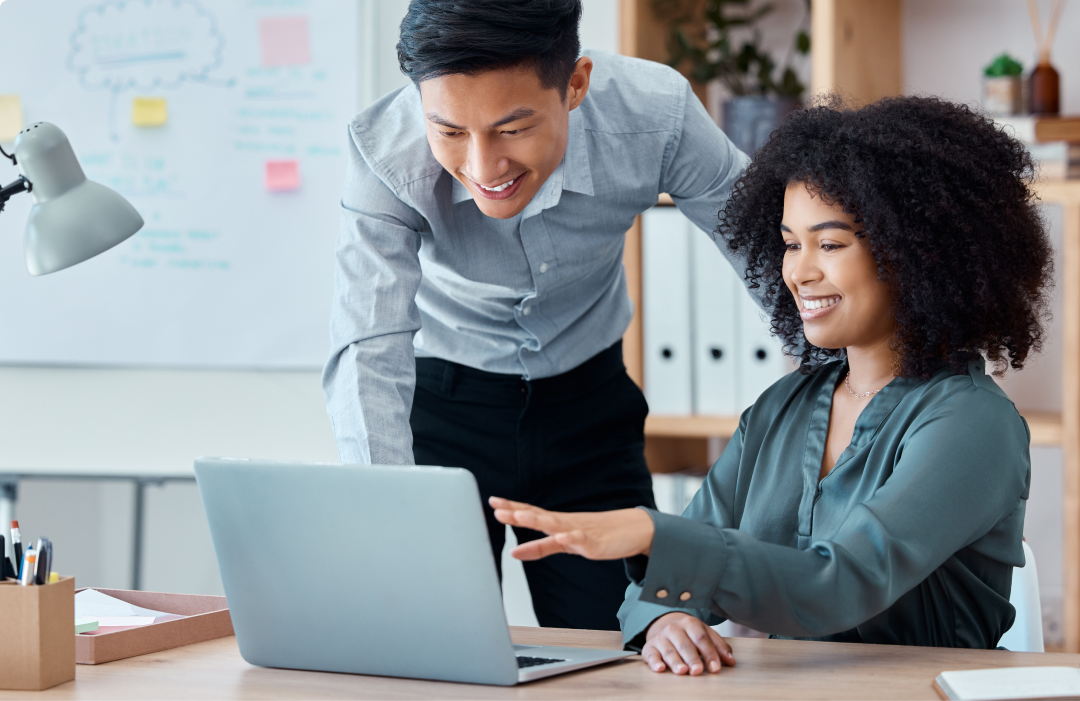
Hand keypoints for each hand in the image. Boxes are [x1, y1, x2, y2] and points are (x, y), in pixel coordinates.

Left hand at [489, 497, 654, 560]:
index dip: (512, 508)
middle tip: (498, 508)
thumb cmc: (597, 534)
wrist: (632, 530)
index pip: (531, 513)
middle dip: (517, 513)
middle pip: (538, 516)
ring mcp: (579, 531)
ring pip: (555, 525)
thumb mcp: (564, 543)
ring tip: (520, 517)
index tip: (493, 502)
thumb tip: (514, 552)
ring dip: (537, 520)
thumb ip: (540, 547)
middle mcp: (566, 523)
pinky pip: (581, 540)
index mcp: (557, 523)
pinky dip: (570, 538)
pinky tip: (562, 537)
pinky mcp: (594, 542)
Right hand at [642, 613, 734, 674]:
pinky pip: (650, 655)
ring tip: (682, 671)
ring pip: (668, 650)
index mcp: (690, 623)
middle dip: (692, 658)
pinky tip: (660, 669)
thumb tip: (731, 661)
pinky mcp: (649, 647)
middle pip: (685, 644)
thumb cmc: (689, 633)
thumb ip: (719, 646)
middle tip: (698, 671)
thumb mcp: (704, 633)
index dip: (709, 653)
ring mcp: (660, 638)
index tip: (715, 668)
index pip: (701, 638)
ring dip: (675, 661)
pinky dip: (654, 662)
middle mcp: (674, 629)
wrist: (663, 623)